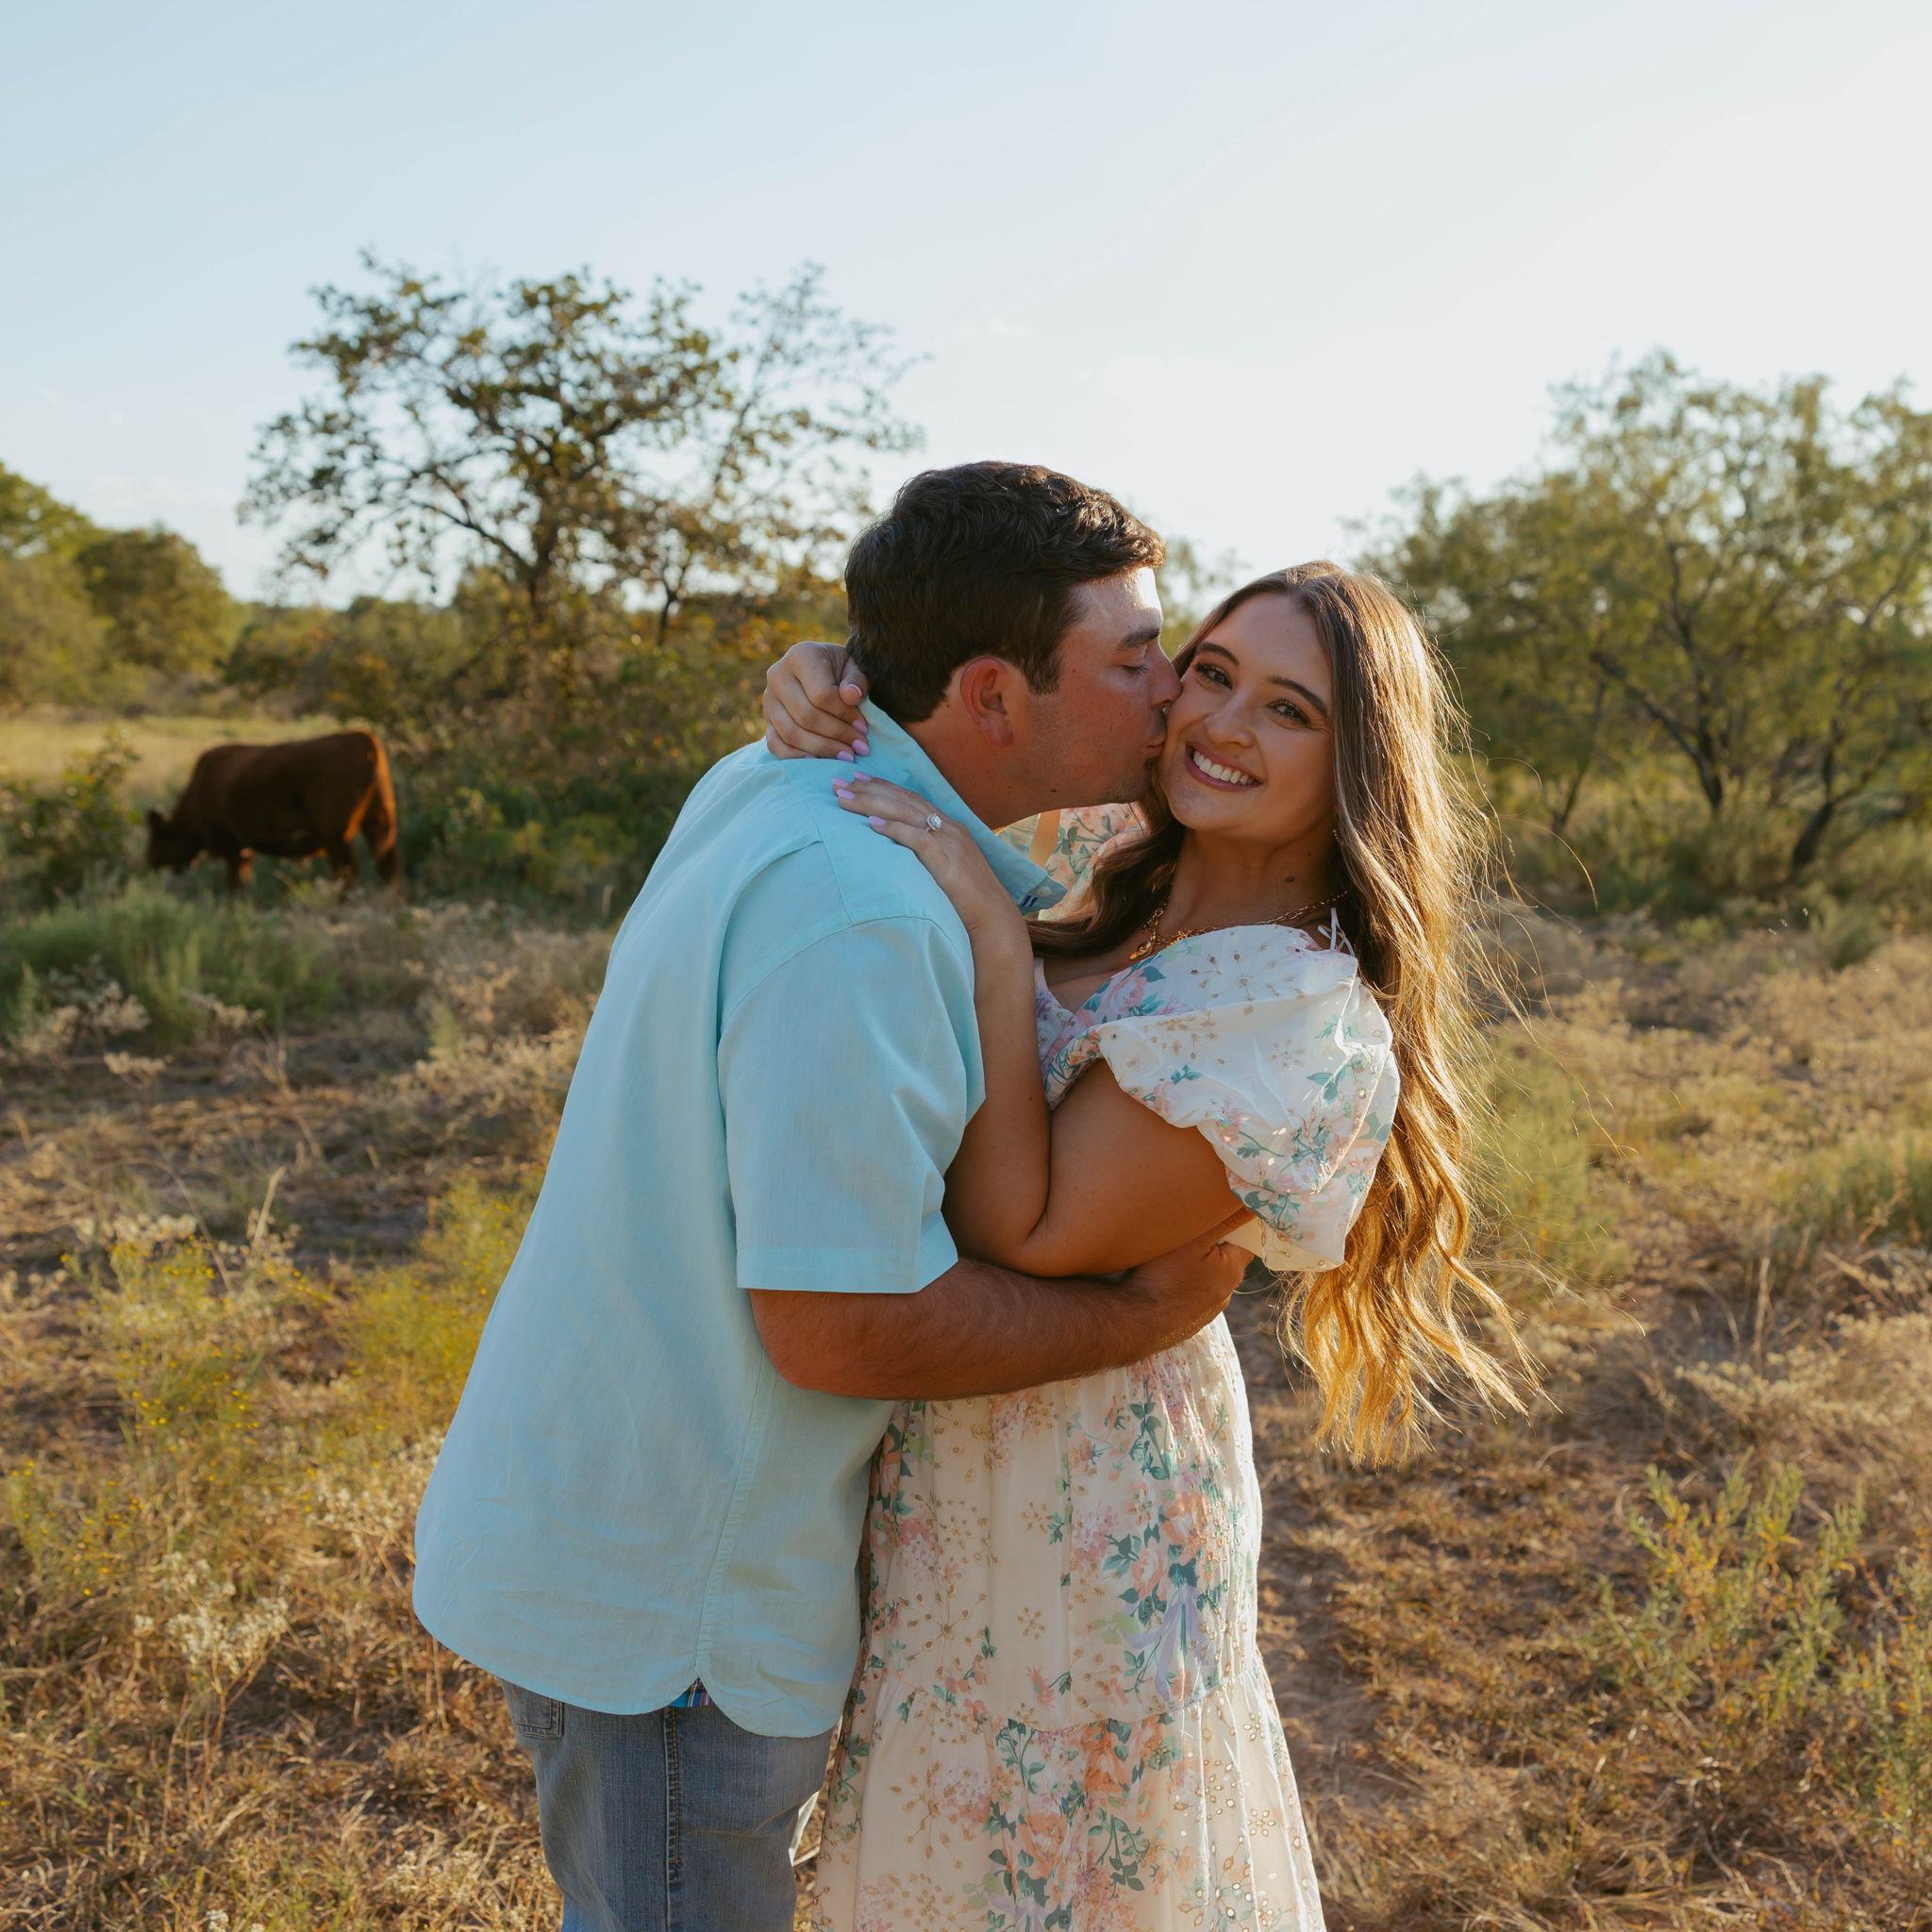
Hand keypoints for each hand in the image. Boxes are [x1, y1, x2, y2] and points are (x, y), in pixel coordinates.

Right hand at [763, 641, 869, 759]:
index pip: (821, 694)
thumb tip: (852, 696)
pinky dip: (797, 757)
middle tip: (860, 747)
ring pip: (791, 733)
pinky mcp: (766, 721)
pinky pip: (776, 745)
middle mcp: (777, 676)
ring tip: (847, 756)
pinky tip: (820, 762)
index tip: (864, 727)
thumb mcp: (854, 668)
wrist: (820, 671)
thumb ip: (857, 680)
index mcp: (800, 656)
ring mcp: (768, 700)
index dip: (844, 715)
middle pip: (805, 716)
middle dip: (836, 735)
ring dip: (822, 749)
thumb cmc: (841, 671)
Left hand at [832, 772, 1028, 958]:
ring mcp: (949, 842)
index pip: (911, 798)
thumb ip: (927, 855)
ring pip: (906, 813)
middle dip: (870, 789)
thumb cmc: (967, 899)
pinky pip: (916, 839)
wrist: (993, 917)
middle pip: (904, 800)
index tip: (857, 778)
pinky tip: (871, 824)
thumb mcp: (946, 868)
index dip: (883, 786)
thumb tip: (900, 852)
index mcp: (949, 827)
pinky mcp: (947, 861)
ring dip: (873, 803)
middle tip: (839, 782)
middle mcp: (949, 828)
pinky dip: (894, 829)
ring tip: (845, 799)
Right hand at [1123, 1211, 1254, 1350]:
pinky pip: (1191, 1295)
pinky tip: (1164, 1279)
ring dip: (1197, 1266)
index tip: (1218, 1211)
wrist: (1135, 1322)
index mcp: (1232, 1271)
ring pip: (1207, 1278)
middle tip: (1190, 1229)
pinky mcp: (1187, 1323)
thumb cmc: (1164, 1276)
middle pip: (1226, 1259)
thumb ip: (1224, 1221)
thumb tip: (1253, 1204)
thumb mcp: (1194, 1240)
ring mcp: (1206, 1312)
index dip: (1234, 1224)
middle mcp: (1224, 1294)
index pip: (1247, 1240)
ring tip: (1173, 1255)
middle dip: (1213, 1243)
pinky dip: (1184, 1284)